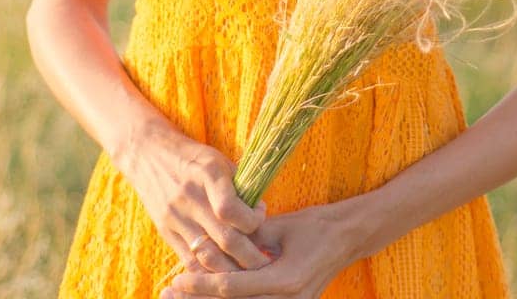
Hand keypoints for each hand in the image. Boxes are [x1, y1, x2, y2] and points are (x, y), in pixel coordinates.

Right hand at [114, 117, 273, 273]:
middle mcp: (190, 198)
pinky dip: (208, 272)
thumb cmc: (192, 157)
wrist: (148, 155)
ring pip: (208, 257)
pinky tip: (222, 271)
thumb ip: (238, 185)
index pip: (231, 210)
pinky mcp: (165, 232)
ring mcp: (176, 218)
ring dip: (231, 269)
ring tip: (246, 271)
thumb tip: (258, 213)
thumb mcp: (217, 160)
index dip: (253, 220)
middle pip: (225, 239)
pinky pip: (189, 261)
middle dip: (250, 255)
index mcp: (208, 174)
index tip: (259, 216)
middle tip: (264, 261)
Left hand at [161, 199, 363, 298]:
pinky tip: (209, 296)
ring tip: (181, 297)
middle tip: (168, 294)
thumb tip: (213, 244)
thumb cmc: (316, 224)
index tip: (176, 280)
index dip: (201, 285)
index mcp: (286, 280)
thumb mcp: (280, 227)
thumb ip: (248, 239)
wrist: (349, 237)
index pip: (232, 288)